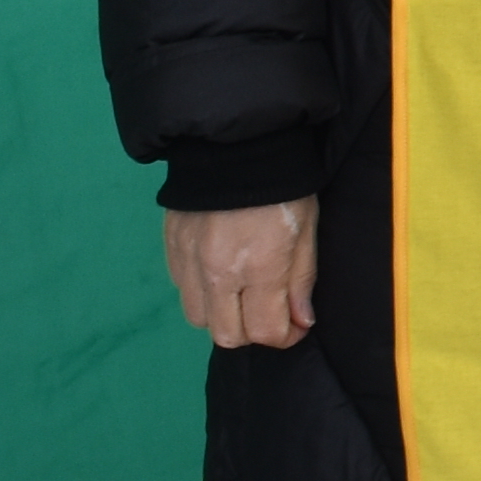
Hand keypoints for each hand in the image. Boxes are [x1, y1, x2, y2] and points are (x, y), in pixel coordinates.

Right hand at [167, 198, 318, 349]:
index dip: (286, 337)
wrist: (236, 143)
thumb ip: (302, 281)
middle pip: (228, 336)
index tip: (295, 325)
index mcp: (260, 268)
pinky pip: (183, 289)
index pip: (266, 333)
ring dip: (222, 315)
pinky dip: (202, 291)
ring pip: (199, 318)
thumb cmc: (283, 184)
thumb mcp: (308, 230)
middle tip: (268, 311)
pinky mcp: (172, 247)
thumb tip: (300, 321)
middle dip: (252, 332)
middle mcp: (219, 273)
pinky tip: (219, 270)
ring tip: (241, 292)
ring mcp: (190, 261)